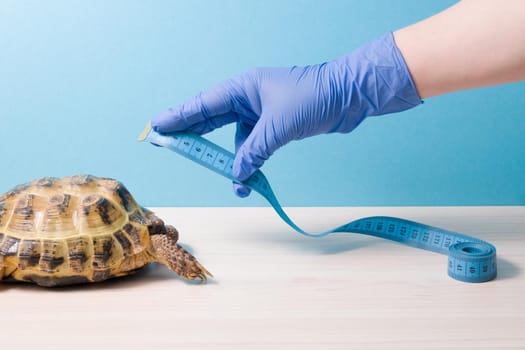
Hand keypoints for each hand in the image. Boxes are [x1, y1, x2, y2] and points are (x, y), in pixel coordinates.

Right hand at [152, 32, 420, 196]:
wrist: (348, 97)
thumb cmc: (314, 99)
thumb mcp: (278, 126)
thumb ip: (253, 151)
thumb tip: (238, 175)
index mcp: (243, 88)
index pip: (203, 105)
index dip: (178, 116)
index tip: (157, 126)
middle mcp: (247, 99)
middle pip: (211, 120)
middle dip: (194, 137)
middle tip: (170, 147)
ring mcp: (261, 113)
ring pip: (234, 140)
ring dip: (231, 162)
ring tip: (232, 183)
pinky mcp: (274, 127)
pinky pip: (253, 147)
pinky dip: (250, 163)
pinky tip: (249, 179)